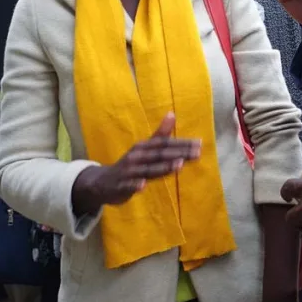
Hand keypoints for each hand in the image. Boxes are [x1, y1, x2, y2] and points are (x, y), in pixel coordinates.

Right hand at [71, 113, 200, 215]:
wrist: (102, 182)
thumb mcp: (144, 148)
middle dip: (179, 154)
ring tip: (179, 165)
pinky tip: (142, 186)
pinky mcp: (120, 186)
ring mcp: (128, 172)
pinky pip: (127, 186)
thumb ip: (160, 134)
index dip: (182, 144)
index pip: (165, 144)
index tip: (200, 144)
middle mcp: (137, 157)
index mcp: (144, 147)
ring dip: (163, 167)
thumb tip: (172, 114)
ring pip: (147, 170)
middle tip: (197, 153)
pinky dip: (134, 185)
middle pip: (160, 155)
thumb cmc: (130, 164)